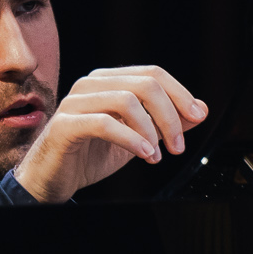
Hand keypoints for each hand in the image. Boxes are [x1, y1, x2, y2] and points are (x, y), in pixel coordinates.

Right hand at [12, 65, 206, 203]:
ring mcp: (75, 102)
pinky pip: (105, 123)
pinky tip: (144, 154)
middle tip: (178, 146)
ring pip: (126, 100)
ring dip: (151, 130)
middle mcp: (91, 85)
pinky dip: (131, 140)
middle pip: (144, 84)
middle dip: (170, 116)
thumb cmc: (90, 156)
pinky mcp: (65, 125)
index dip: (180, 95)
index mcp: (108, 82)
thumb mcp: (138, 139)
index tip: (197, 118)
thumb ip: (165, 123)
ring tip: (157, 155)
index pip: (152, 74)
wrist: (52, 179)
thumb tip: (200, 109)